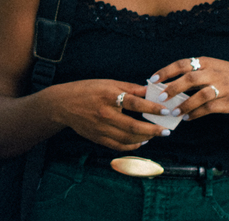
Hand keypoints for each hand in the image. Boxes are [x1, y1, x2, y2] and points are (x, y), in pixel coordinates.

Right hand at [45, 79, 167, 150]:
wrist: (62, 104)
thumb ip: (130, 88)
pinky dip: (132, 146)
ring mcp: (100, 128)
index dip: (152, 107)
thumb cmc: (87, 90)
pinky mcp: (97, 138)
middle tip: (166, 131)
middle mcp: (105, 113)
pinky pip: (118, 146)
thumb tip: (151, 90)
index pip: (135, 103)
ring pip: (128, 139)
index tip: (166, 111)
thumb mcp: (108, 83)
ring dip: (144, 138)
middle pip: (133, 126)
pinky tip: (140, 142)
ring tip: (155, 135)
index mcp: (108, 96)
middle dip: (153, 130)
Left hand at [149, 56, 228, 121]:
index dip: (166, 71)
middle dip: (173, 88)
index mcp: (205, 63)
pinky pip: (210, 108)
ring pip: (201, 95)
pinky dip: (196, 113)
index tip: (152, 80)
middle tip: (160, 98)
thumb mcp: (210, 67)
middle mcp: (213, 73)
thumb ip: (191, 73)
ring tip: (174, 112)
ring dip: (185, 104)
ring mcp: (222, 87)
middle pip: (190, 78)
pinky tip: (187, 117)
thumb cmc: (224, 74)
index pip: (182, 64)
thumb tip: (164, 84)